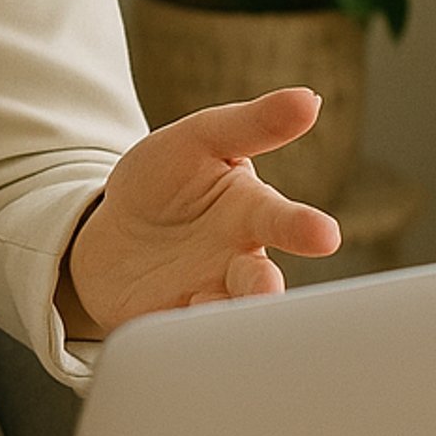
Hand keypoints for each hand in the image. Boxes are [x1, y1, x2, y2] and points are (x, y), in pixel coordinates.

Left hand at [62, 87, 341, 337]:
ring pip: (228, 316)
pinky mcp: (173, 325)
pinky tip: (174, 326)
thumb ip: (250, 124)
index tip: (324, 235)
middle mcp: (240, 261)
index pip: (283, 219)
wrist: (110, 234)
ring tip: (209, 306)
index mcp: (251, 213)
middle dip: (264, 287)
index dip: (303, 227)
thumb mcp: (197, 139)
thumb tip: (308, 98)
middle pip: (261, 281)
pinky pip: (183, 336)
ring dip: (224, 316)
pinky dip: (182, 333)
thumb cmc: (167, 181)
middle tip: (265, 288)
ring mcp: (208, 296)